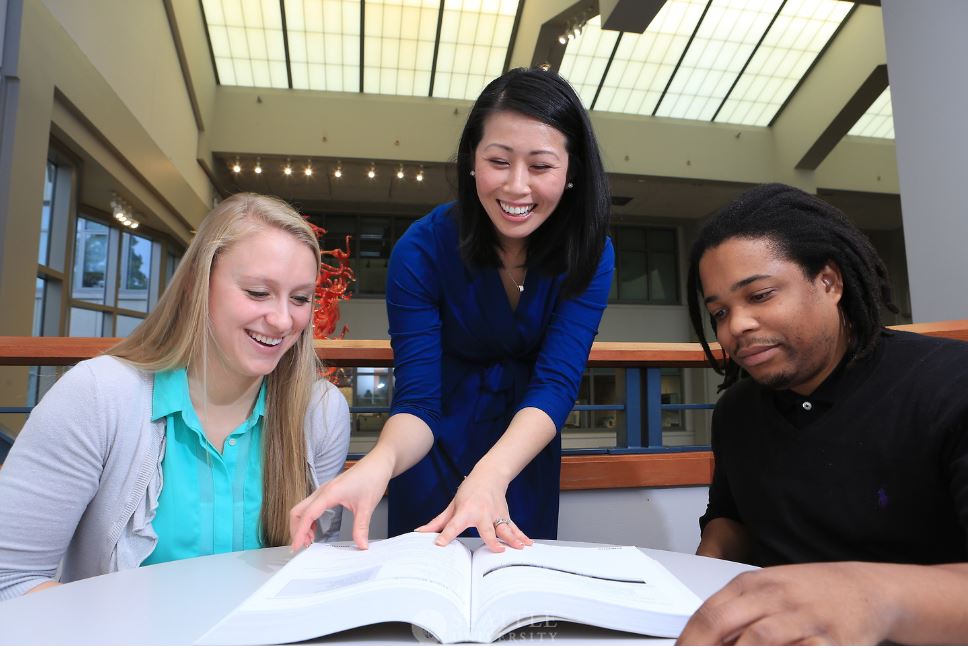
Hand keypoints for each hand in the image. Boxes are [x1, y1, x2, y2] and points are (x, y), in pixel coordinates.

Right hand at [289, 456, 392, 550]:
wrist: (379, 462)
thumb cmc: (372, 477)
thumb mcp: (367, 506)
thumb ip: (361, 528)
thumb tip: (361, 545)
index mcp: (329, 493)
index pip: (307, 515)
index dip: (299, 532)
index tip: (296, 546)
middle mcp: (323, 491)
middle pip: (298, 511)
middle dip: (296, 529)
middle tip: (303, 545)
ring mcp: (324, 490)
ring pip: (303, 508)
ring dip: (302, 524)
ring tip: (309, 540)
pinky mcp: (329, 491)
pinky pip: (311, 505)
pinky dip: (309, 518)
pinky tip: (316, 528)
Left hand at [415, 468, 532, 551]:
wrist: (489, 475)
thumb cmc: (469, 491)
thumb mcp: (452, 504)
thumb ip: (439, 522)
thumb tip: (421, 532)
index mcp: (466, 511)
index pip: (453, 525)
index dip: (445, 535)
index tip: (439, 544)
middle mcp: (482, 513)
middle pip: (487, 528)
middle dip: (492, 539)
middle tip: (497, 549)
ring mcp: (496, 515)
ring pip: (505, 528)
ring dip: (512, 538)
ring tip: (518, 547)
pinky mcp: (505, 516)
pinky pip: (514, 528)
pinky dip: (522, 536)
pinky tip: (528, 544)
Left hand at [677, 562, 892, 644]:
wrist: (866, 588)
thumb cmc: (811, 593)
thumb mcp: (769, 591)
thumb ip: (737, 613)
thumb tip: (703, 640)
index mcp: (755, 585)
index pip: (710, 612)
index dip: (689, 640)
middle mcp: (776, 598)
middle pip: (728, 624)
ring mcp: (803, 618)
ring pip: (760, 640)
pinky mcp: (832, 641)